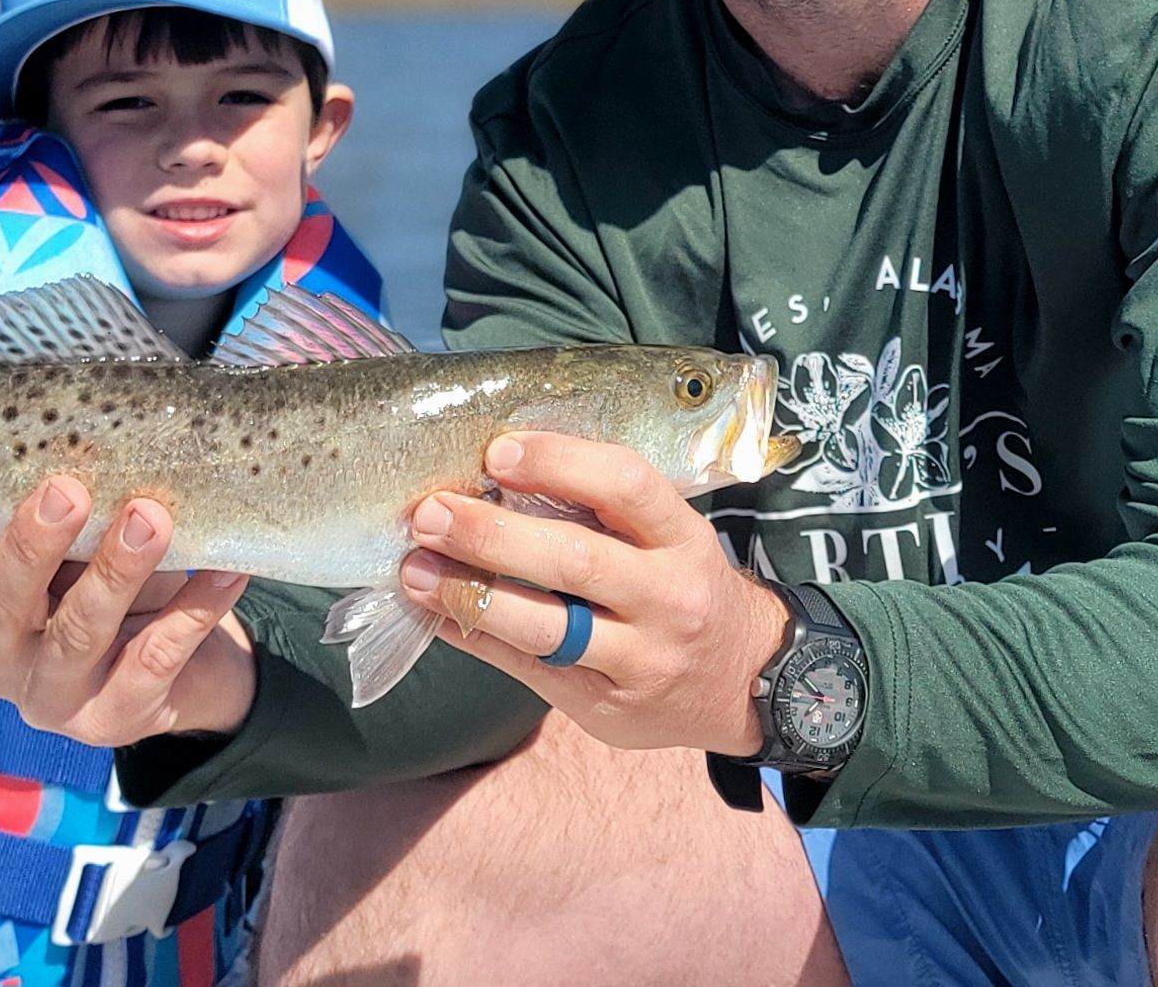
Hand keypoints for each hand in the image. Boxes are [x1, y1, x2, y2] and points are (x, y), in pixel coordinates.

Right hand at [0, 475, 259, 746]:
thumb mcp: (72, 550)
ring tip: (150, 518)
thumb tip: (83, 436)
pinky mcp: (114, 721)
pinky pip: (155, 660)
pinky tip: (224, 573)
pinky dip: (191, 611)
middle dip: (33, 547)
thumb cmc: (103, 583)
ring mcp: (53, 701)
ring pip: (77, 635)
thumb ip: (59, 513)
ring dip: (115, 572)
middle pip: (2, 608)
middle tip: (68, 491)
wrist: (175, 667)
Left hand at [398, 432, 788, 756]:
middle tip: (431, 513)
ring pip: (545, 627)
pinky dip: (473, 636)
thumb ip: (608, 511)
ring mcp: (639, 659)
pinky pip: (527, 669)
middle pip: (574, 560)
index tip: (497, 451)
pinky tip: (435, 611)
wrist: (744, 684)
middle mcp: (668, 598)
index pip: (628, 485)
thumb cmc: (686, 590)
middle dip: (492, 534)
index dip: (559, 462)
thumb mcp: (674, 539)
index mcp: (685, 540)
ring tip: (413, 568)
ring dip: (468, 594)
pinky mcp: (605, 706)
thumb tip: (497, 473)